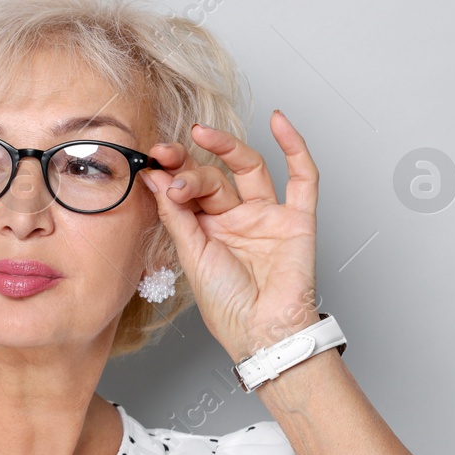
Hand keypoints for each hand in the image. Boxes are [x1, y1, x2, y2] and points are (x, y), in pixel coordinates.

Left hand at [141, 111, 321, 362]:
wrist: (260, 333)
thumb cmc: (228, 306)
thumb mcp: (191, 256)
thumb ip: (176, 215)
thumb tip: (156, 177)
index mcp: (207, 229)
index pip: (189, 190)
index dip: (172, 173)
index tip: (152, 160)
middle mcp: (236, 219)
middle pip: (214, 177)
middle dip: (190, 165)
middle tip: (168, 154)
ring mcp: (267, 216)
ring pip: (249, 169)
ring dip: (226, 148)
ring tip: (201, 134)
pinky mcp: (298, 219)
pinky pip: (302, 177)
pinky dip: (294, 148)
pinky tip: (279, 122)